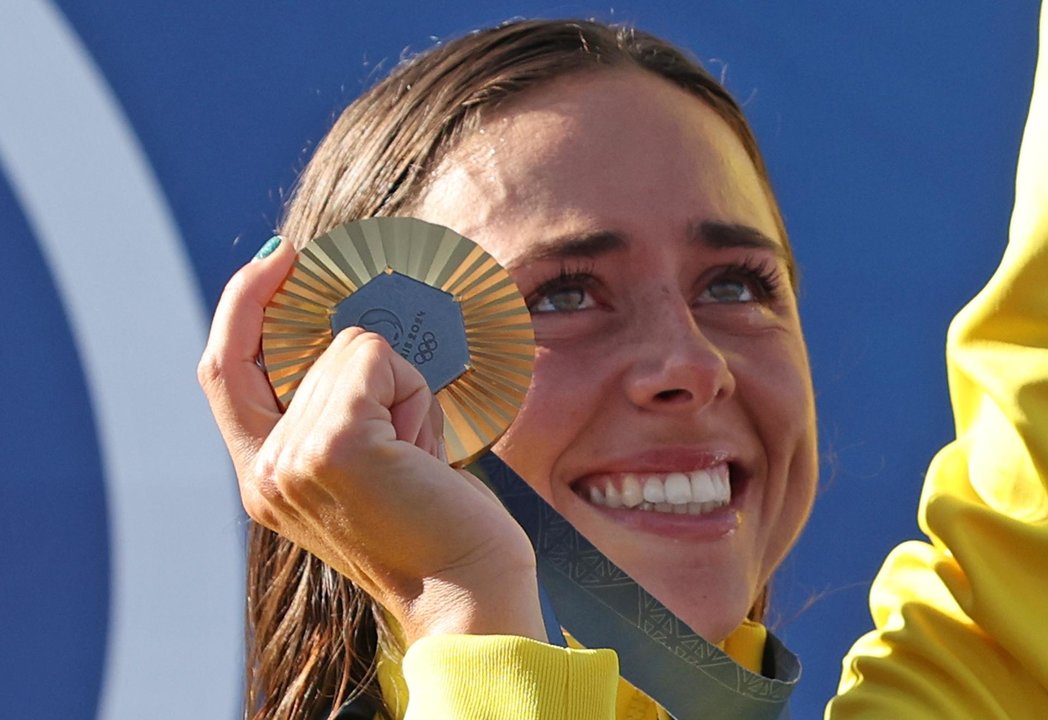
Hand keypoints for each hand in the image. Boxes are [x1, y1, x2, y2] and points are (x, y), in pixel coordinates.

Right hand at [198, 238, 544, 643]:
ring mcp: (292, 458)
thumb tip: (350, 328)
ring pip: (352, 349)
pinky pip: (375, 356)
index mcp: (264, 475)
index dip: (243, 304)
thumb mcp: (367, 460)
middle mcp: (264, 470)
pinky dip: (412, 390)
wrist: (467, 593)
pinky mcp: (335, 445)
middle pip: (312, 351)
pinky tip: (422, 450)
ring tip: (416, 458)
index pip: (222, 369)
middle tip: (410, 441)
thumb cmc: (435, 525)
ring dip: (403, 391)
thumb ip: (336, 405)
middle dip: (379, 376)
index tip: (281, 258)